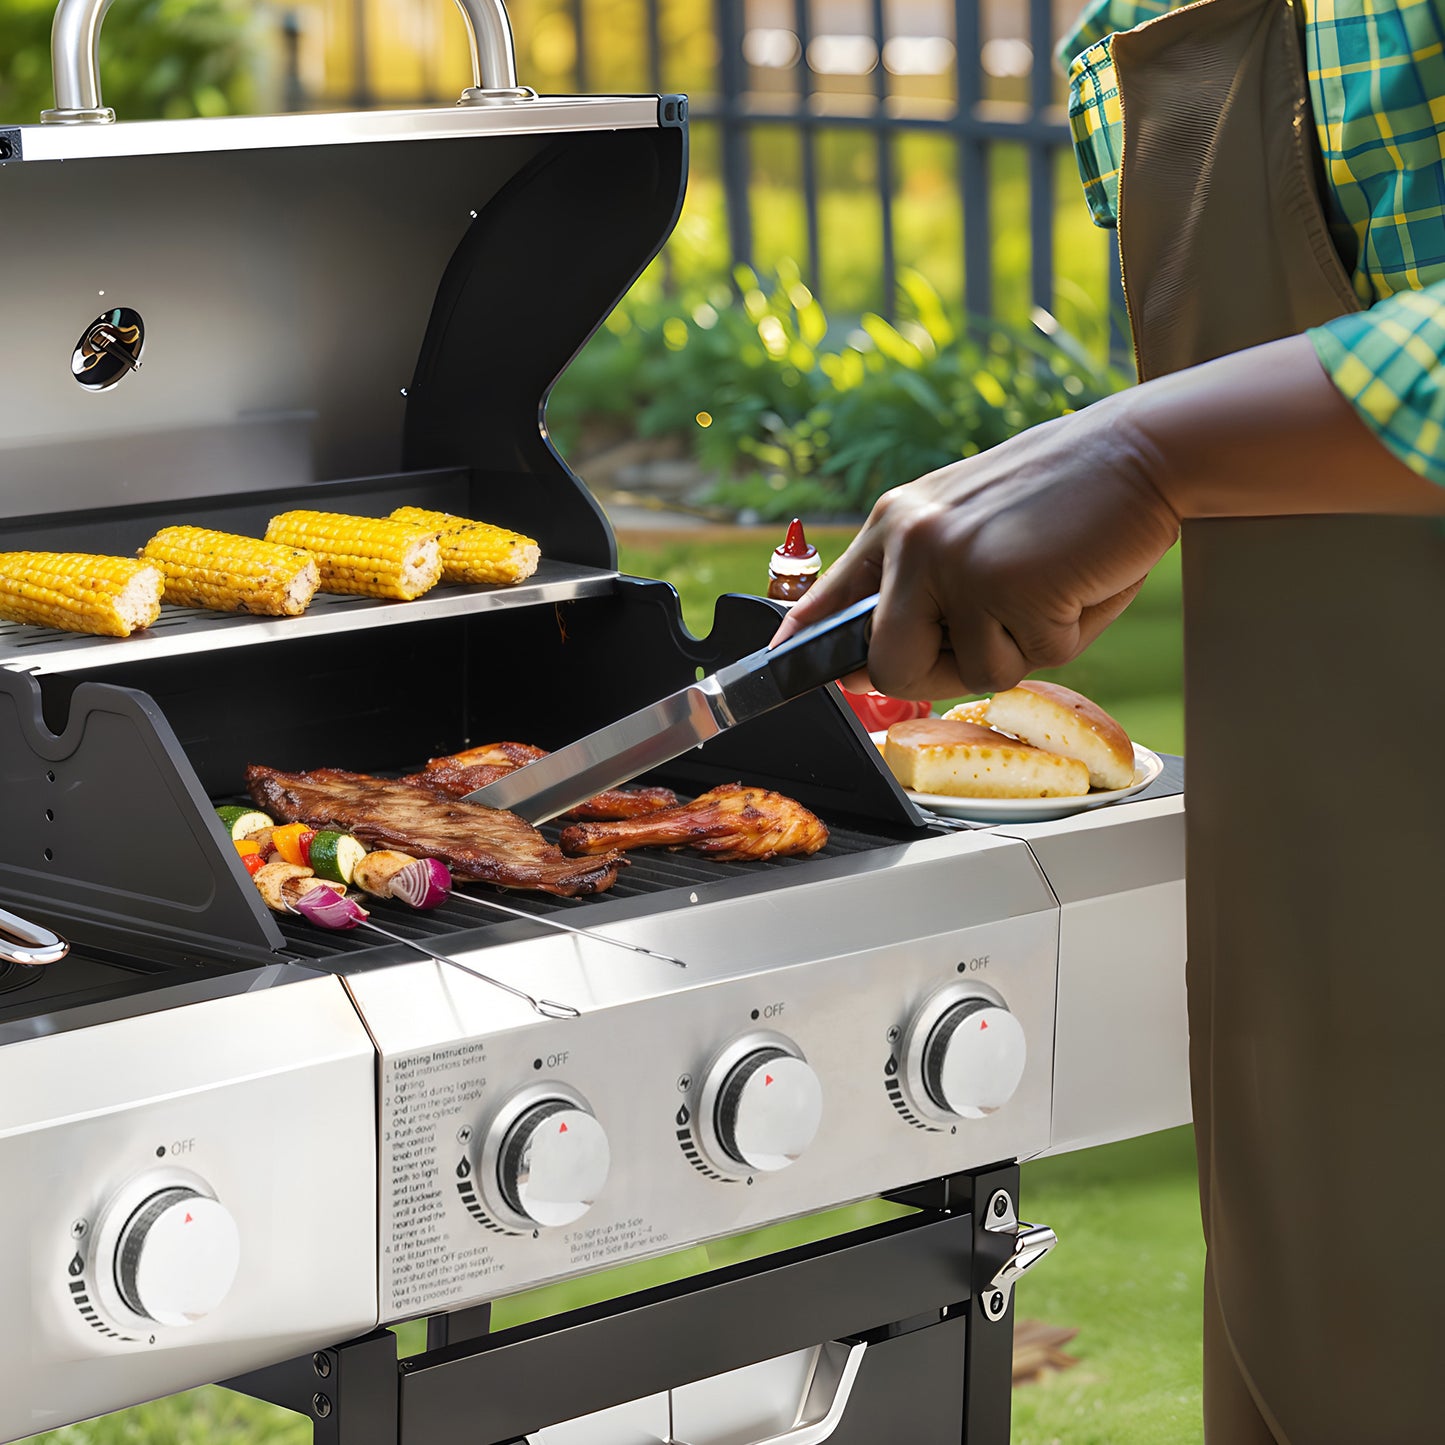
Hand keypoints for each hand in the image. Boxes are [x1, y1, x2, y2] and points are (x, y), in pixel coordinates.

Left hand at [772, 394, 1179, 697]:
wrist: (1143, 449)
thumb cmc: (1065, 496)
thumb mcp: (971, 521)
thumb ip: (925, 582)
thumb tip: (879, 660)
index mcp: (898, 522)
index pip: (828, 595)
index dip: (803, 645)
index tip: (779, 666)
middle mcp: (912, 540)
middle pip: (887, 667)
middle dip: (937, 676)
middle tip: (994, 633)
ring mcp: (956, 565)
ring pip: (967, 672)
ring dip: (1019, 648)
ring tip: (1048, 585)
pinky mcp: (1006, 588)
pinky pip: (1029, 660)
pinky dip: (1064, 636)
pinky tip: (1075, 581)